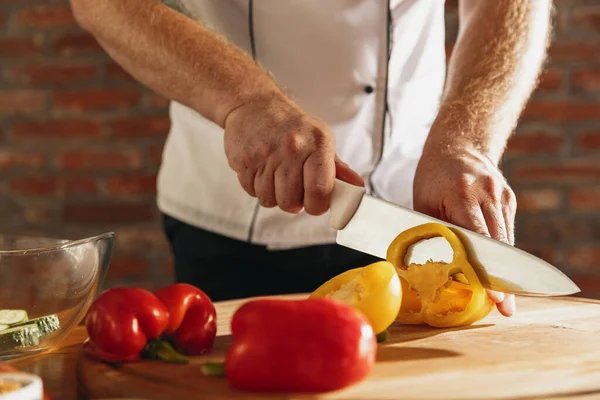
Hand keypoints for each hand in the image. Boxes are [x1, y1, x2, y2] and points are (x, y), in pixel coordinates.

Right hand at [223, 95, 363, 214]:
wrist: (253, 105)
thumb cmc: (290, 126)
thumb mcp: (319, 140)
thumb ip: (337, 169)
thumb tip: (356, 189)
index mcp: (317, 144)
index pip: (320, 191)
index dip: (318, 205)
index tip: (316, 203)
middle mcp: (292, 148)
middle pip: (291, 202)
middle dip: (294, 202)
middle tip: (294, 188)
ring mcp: (266, 155)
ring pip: (270, 200)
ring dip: (274, 195)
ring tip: (276, 177)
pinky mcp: (244, 161)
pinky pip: (252, 192)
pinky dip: (257, 188)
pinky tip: (262, 171)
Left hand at [413, 146, 516, 316]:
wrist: (458, 144)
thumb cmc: (433, 175)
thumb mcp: (422, 202)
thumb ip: (429, 232)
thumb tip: (427, 268)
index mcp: (461, 194)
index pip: (478, 241)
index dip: (487, 272)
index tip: (496, 296)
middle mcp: (487, 194)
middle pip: (499, 246)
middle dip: (504, 280)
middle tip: (505, 308)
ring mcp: (502, 196)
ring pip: (507, 242)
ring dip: (505, 270)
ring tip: (505, 297)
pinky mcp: (509, 199)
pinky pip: (506, 231)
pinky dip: (502, 252)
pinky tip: (499, 270)